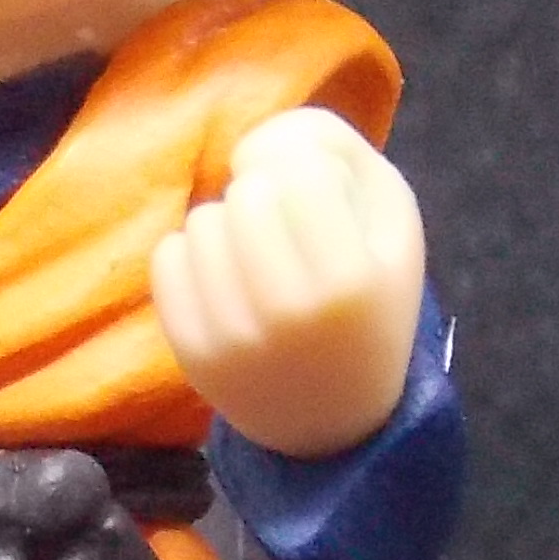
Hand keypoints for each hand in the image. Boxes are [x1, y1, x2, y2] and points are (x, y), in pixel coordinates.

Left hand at [149, 106, 427, 458]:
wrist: (337, 415)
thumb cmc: (370, 299)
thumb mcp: (391, 219)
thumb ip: (336, 149)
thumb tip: (251, 144)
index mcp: (352, 280)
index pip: (299, 174)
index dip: (300, 166)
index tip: (313, 194)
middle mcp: (291, 314)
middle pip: (245, 196)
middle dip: (261, 197)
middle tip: (282, 229)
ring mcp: (236, 339)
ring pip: (202, 224)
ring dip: (226, 226)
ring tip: (255, 258)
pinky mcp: (193, 355)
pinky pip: (167, 260)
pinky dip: (191, 256)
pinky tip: (224, 279)